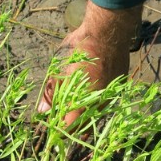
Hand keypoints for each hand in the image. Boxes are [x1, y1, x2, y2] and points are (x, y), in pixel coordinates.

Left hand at [38, 1, 141, 124]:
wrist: (107, 32)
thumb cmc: (79, 50)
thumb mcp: (59, 69)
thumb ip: (51, 92)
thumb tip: (42, 110)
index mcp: (82, 102)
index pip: (69, 128)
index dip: (59, 128)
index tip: (53, 123)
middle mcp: (99, 104)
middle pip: (84, 125)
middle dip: (72, 124)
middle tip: (62, 117)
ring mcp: (111, 96)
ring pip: (96, 114)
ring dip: (85, 114)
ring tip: (75, 106)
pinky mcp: (118, 87)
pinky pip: (106, 102)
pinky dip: (96, 102)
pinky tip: (89, 94)